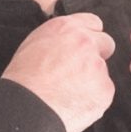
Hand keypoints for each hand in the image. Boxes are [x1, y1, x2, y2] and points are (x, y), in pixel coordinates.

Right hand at [0, 13, 115, 131]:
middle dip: (97, 57)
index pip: (94, 23)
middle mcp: (85, 42)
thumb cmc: (23, 80)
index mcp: (66, 28)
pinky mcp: (105, 89)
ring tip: (68, 94)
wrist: (26, 108)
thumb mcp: (35, 44)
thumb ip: (59, 39)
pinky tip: (74, 104)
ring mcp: (97, 66)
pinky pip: (104, 93)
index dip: (89, 37)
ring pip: (103, 72)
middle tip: (79, 73)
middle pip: (106, 44)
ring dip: (92, 82)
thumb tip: (68, 44)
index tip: (84, 49)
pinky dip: (93, 100)